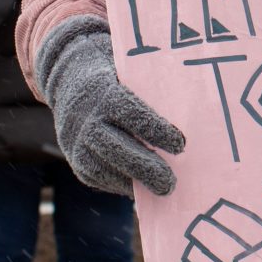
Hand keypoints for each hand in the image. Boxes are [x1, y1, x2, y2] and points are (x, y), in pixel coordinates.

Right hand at [36, 21, 184, 195]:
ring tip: (163, 188)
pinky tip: (144, 188)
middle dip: (146, 167)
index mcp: (105, 93)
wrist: (69, 82)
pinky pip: (101, 179)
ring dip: (136, 182)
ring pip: (107, 168)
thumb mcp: (131, 73)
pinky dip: (124, 185)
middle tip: (171, 182)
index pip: (131, 113)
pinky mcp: (77, 164)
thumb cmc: (117, 78)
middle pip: (117, 148)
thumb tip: (191, 108)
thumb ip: (154, 90)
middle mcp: (88, 120)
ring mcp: (77, 144)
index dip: (156, 130)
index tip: (181, 144)